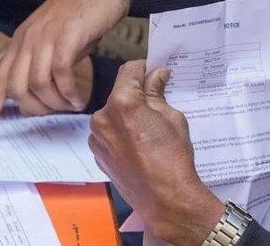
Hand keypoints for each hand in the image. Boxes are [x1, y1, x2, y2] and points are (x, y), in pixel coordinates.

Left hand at [0, 0, 132, 136]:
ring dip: (55, 102)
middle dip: (35, 109)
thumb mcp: (54, 39)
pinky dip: (69, 91)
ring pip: (37, 83)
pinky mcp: (66, 36)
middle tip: (56, 112)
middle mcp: (27, 39)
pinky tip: (79, 96)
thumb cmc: (83, 13)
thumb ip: (43, 63)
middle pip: (16, 87)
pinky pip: (59, 73)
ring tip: (72, 104)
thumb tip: (42, 95)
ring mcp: (45, 36)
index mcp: (20, 41)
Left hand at [89, 61, 223, 244]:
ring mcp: (97, 137)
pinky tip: (139, 143)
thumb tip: (157, 76)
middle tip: (157, 101)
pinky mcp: (98, 153)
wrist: (165, 199)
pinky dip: (121, 131)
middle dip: (137, 93)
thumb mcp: (172, 118)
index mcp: (122, 102)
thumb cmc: (172, 160)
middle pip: (119, 92)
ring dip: (127, 113)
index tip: (155, 72)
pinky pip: (108, 132)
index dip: (145, 68)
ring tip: (149, 128)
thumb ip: (158, 93)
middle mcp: (103, 117)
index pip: (130, 70)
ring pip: (113, 113)